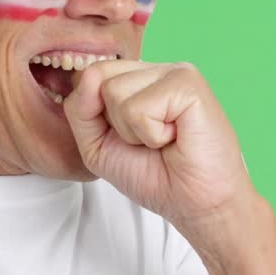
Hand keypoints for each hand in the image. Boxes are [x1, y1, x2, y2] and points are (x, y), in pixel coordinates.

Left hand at [63, 59, 252, 230]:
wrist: (196, 205)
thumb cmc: (156, 177)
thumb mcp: (97, 145)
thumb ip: (80, 110)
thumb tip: (86, 75)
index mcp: (139, 79)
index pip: (90, 75)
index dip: (96, 115)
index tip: (130, 141)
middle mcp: (157, 70)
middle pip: (98, 78)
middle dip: (114, 124)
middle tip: (149, 141)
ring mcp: (174, 72)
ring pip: (114, 92)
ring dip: (134, 132)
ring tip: (164, 140)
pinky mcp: (189, 84)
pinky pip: (138, 108)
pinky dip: (151, 135)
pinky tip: (176, 138)